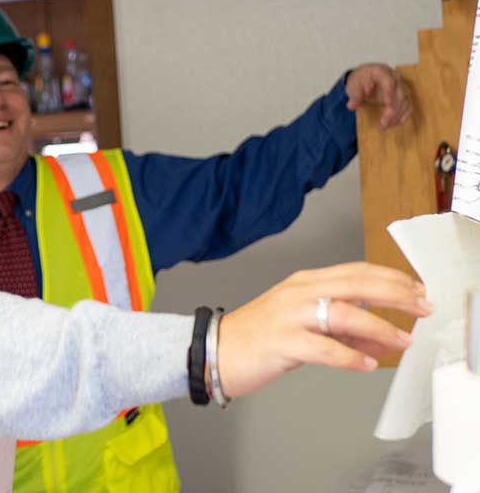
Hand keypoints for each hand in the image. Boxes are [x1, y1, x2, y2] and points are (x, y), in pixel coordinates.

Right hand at [216, 262, 430, 398]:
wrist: (213, 350)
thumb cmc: (256, 336)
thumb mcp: (301, 322)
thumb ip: (340, 324)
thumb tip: (379, 333)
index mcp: (304, 282)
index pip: (356, 271)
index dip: (391, 278)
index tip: (417, 289)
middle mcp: (298, 293)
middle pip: (356, 285)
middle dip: (395, 295)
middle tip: (422, 307)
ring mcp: (289, 316)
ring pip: (343, 314)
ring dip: (379, 328)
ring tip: (401, 341)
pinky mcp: (281, 342)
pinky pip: (323, 349)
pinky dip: (349, 357)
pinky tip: (366, 365)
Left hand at [345, 63, 412, 130]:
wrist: (365, 78)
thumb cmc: (359, 81)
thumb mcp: (353, 86)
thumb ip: (354, 95)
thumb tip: (351, 106)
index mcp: (381, 71)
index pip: (389, 81)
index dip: (389, 92)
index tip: (387, 104)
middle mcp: (395, 77)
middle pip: (399, 94)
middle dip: (392, 111)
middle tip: (382, 124)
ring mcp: (401, 86)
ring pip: (405, 101)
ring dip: (396, 116)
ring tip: (383, 127)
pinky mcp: (403, 95)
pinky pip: (407, 106)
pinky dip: (402, 116)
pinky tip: (393, 124)